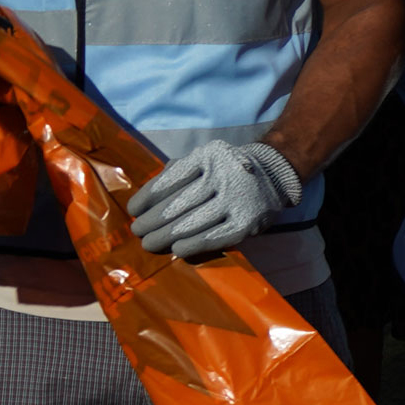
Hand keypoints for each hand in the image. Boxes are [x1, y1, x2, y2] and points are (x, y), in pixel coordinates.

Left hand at [127, 140, 300, 258]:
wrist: (272, 175)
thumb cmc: (224, 170)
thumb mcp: (203, 160)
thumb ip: (175, 174)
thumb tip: (144, 203)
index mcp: (209, 155)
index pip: (170, 180)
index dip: (147, 197)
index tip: (132, 211)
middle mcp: (225, 175)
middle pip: (179, 204)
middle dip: (152, 221)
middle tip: (137, 232)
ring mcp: (238, 200)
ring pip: (193, 223)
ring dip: (166, 237)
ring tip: (150, 243)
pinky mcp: (248, 222)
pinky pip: (214, 237)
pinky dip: (193, 245)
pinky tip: (177, 249)